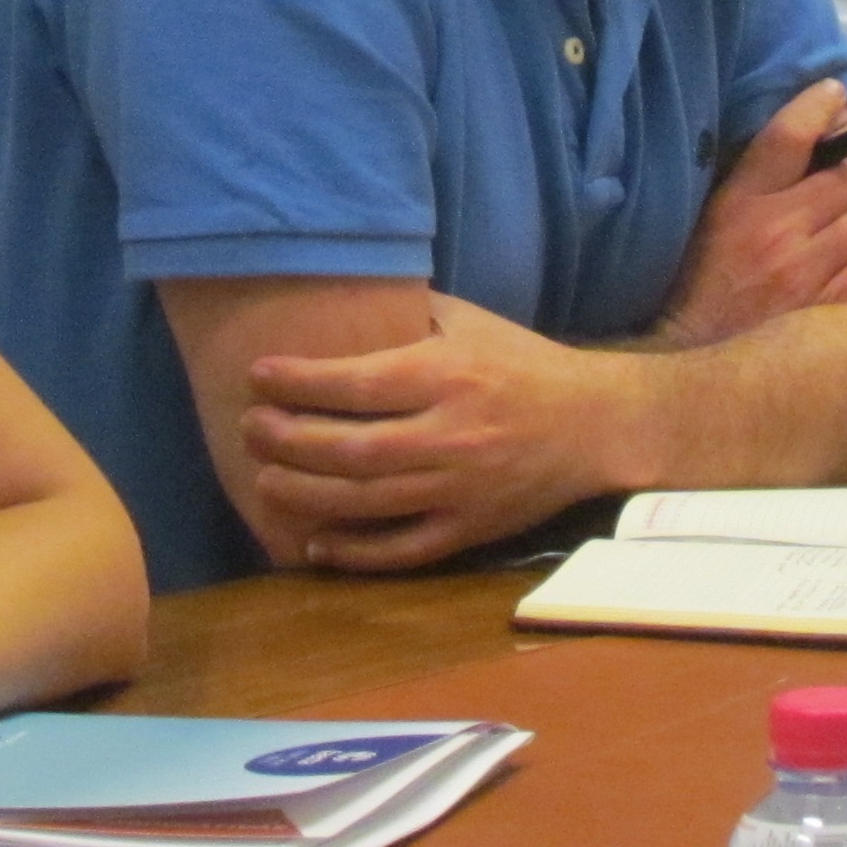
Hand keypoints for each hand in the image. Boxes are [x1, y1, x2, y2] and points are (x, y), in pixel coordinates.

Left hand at [237, 294, 632, 570]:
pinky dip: (356, 553)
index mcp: (450, 375)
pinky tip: (314, 543)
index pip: (360, 382)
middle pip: (353, 448)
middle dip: (290, 441)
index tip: (258, 374)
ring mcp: (461, 488)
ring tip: (263, 479)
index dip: (301, 381)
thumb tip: (339, 293)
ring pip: (369, 501)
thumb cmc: (523, 364)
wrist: (597, 424)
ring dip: (306, 494)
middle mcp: (453, 434)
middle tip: (249, 429)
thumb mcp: (471, 321)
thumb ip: (409, 311)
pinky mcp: (471, 530)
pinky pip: (405, 550)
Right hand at [652, 79, 846, 345]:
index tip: (838, 93)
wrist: (697, 360)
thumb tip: (803, 137)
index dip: (819, 106)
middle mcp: (780, 231)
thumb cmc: (703, 283)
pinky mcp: (834, 307)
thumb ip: (751, 180)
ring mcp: (811, 271)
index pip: (788, 137)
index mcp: (742, 204)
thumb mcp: (713, 220)